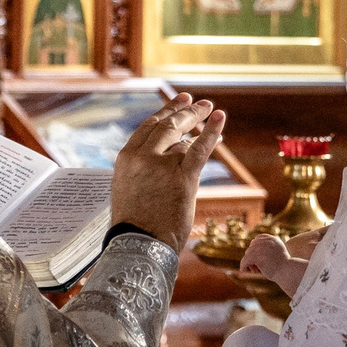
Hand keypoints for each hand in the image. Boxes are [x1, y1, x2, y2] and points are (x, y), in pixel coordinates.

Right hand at [109, 94, 224, 247]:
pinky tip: (220, 119)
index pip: (148, 127)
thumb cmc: (135, 222)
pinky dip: (212, 132)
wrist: (139, 243)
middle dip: (184, 111)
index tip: (178, 102)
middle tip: (199, 103)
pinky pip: (200, 149)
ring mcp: (162, 165)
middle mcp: (142, 157)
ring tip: (210, 111)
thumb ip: (144, 166)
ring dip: (199, 122)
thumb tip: (172, 149)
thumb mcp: (128, 186)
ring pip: (183, 136)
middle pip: (166, 126)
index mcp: (126, 158)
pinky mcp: (183, 177)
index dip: (165, 112)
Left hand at [240, 225, 325, 295]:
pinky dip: (243, 265)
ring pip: (248, 254)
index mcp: (273, 239)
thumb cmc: (283, 267)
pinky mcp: (257, 256)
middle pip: (252, 247)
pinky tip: (243, 270)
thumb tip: (250, 251)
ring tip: (255, 270)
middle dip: (252, 257)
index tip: (256, 258)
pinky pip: (245, 260)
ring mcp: (262, 248)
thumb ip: (267, 250)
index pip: (257, 239)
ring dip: (249, 262)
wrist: (288, 272)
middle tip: (256, 267)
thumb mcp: (276, 254)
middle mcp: (267, 241)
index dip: (254, 248)